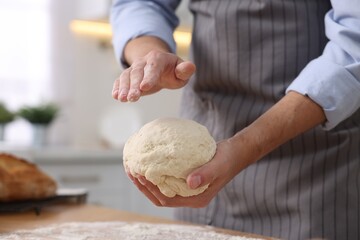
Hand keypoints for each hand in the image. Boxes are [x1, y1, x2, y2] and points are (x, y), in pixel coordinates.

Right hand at [112, 50, 195, 101]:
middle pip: (137, 73)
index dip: (149, 77)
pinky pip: (120, 80)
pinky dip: (117, 87)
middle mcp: (143, 62)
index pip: (153, 67)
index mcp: (158, 59)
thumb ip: (185, 70)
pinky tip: (115, 96)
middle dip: (134, 86)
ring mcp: (134, 69)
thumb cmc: (173, 71)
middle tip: (132, 98)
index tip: (145, 87)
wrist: (159, 65)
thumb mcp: (181, 70)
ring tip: (122, 99)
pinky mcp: (128, 76)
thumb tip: (190, 67)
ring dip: (123, 88)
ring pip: (127, 76)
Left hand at [125, 139, 251, 207]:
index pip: (167, 199)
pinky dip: (155, 172)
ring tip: (133, 166)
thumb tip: (190, 182)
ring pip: (161, 188)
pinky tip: (147, 161)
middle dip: (143, 186)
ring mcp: (187, 188)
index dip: (151, 190)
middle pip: (160, 196)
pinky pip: (166, 178)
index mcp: (196, 198)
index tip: (140, 175)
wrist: (236, 152)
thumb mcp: (219, 164)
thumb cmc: (229, 158)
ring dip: (146, 180)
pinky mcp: (185, 178)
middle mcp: (189, 196)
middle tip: (131, 170)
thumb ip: (206, 173)